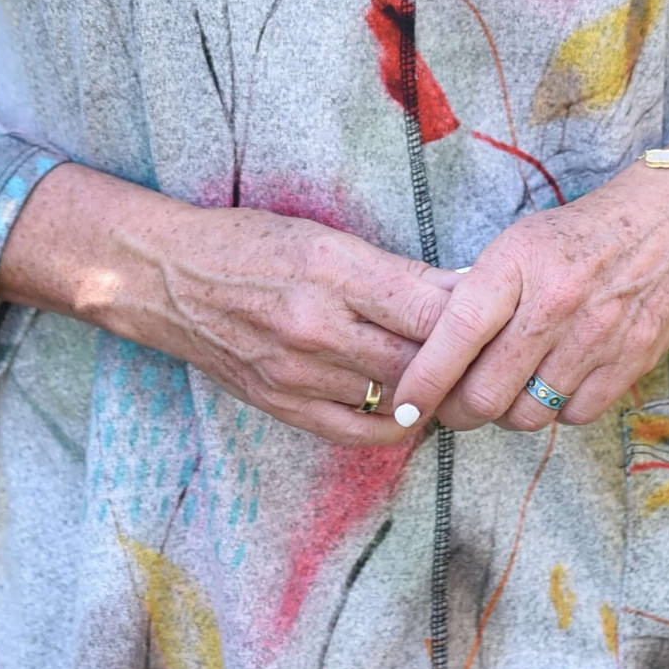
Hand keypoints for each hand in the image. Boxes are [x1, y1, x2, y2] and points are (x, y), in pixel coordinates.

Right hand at [0, 162, 455, 445]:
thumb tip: (466, 289)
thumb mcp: (322, 236)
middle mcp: (316, 326)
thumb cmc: (247, 243)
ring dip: (436, 395)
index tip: (505, 314)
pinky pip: (358, 432)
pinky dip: (396, 427)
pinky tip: (412, 411)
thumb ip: (393, 271)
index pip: (431, 308)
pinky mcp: (282, 406)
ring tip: (461, 381)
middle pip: (422, 361)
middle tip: (496, 356)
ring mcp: (297, 374)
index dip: (478, 317)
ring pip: (397, 401)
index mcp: (331, 268)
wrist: (164, 278)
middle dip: (466, 362)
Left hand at [389, 137, 668, 434]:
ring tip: (505, 392)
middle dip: (459, 411)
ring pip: (528, 413)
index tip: (405, 405)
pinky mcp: (630, 362)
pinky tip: (552, 386)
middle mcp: (555, 304)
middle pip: (487, 394)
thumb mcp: (518, 244)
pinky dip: (555, 412)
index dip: (424, 380)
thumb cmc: (579, 234)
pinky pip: (573, 416)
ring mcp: (596, 337)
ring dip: (507, 414)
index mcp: (516, 265)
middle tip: (453, 407)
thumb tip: (431, 355)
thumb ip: (479, 297)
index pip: (457, 335)